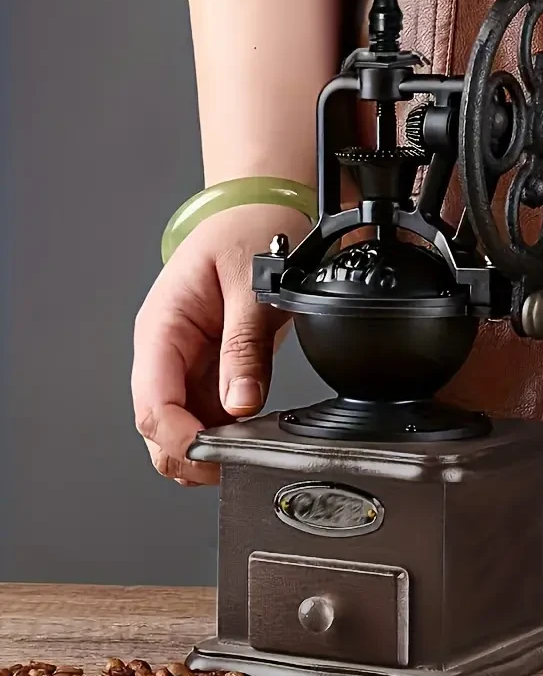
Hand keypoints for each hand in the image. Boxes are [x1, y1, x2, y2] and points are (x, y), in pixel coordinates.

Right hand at [131, 204, 309, 484]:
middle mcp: (166, 352)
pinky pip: (208, 413)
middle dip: (191, 454)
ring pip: (182, 427)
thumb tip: (240, 403)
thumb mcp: (251, 284)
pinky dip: (227, 432)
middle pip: (158, 426)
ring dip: (210, 447)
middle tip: (239, 462)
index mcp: (162, 327)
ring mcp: (186, 364)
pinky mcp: (209, 369)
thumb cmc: (246, 231)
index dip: (179, 438)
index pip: (152, 402)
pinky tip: (255, 432)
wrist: (257, 213)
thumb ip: (245, 345)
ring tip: (253, 447)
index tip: (216, 455)